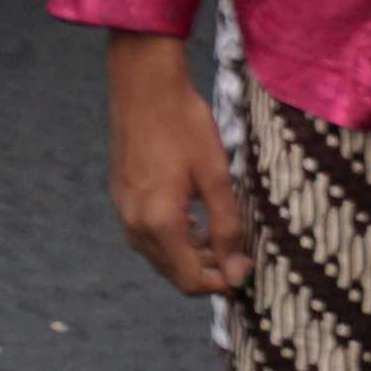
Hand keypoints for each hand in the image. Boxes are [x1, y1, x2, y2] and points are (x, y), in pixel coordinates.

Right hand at [103, 35, 250, 298]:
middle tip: (241, 254)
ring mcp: (125, 212)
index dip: (223, 284)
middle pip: (173, 273)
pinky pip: (149, 235)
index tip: (248, 270)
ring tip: (223, 238)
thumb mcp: (216, 176)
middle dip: (208, 271)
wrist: (144, 87)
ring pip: (160, 256)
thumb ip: (226, 227)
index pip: (190, 281)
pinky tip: (196, 220)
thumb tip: (238, 272)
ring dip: (191, 256)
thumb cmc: (184, 125)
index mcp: (159, 224)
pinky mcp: (123, 198)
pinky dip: (174, 239)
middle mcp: (135, 226)